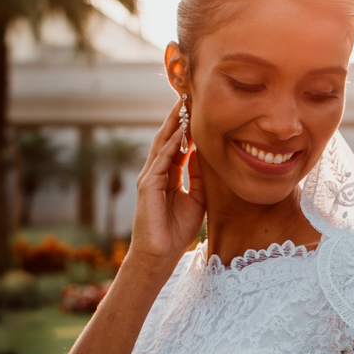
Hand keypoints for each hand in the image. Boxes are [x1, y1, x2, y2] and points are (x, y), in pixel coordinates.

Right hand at [126, 95, 205, 277]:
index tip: (197, 111)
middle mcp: (157, 173)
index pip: (177, 146)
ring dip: (172, 126)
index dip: (186, 129)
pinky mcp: (147, 186)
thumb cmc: (177, 231)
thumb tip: (207, 157)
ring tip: (182, 107)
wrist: (160, 255)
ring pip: (161, 146)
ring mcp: (150, 178)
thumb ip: (198, 178)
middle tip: (188, 98)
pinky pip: (160, 162)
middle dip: (177, 120)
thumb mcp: (196, 199)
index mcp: (168, 176)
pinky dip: (169, 147)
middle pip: (167, 140)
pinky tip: (178, 134)